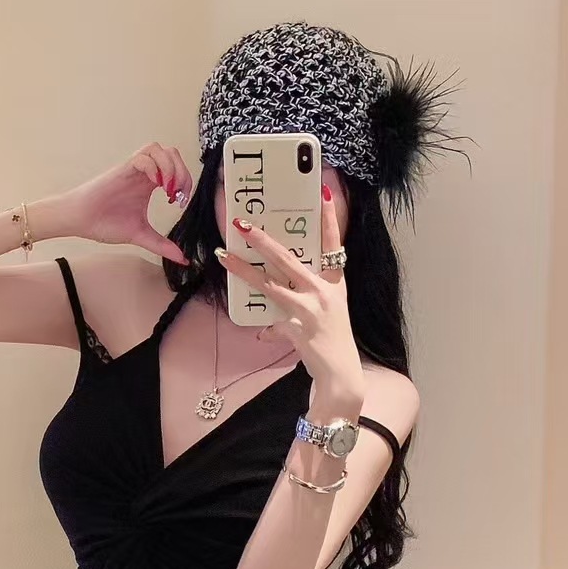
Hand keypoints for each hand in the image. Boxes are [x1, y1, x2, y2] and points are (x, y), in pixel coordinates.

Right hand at [59, 144, 192, 263]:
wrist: (81, 221)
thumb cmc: (105, 223)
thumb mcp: (142, 235)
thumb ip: (162, 245)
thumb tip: (183, 259)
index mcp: (149, 184)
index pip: (176, 169)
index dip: (186, 182)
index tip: (181, 202)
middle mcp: (143, 173)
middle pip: (171, 153)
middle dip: (182, 171)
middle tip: (178, 194)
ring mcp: (132, 170)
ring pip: (157, 149)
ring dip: (169, 166)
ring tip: (167, 188)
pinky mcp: (121, 171)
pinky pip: (142, 157)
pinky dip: (154, 168)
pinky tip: (155, 186)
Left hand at [216, 186, 364, 412]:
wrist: (342, 374)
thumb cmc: (334, 342)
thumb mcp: (328, 314)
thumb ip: (303, 303)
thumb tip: (272, 314)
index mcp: (334, 284)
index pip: (333, 245)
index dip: (329, 220)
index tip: (323, 194)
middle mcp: (323, 292)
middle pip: (288, 259)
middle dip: (264, 240)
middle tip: (244, 224)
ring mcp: (310, 310)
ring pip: (270, 285)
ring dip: (245, 270)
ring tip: (224, 256)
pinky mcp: (298, 329)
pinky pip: (273, 325)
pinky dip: (267, 331)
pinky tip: (262, 335)